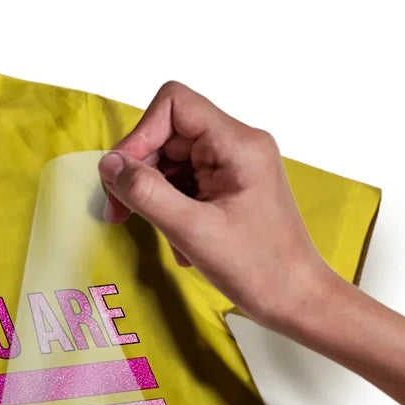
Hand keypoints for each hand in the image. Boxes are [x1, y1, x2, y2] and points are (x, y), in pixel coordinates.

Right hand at [98, 80, 337, 329]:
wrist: (296, 299)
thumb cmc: (257, 268)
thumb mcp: (191, 231)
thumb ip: (146, 192)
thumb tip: (109, 164)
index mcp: (238, 144)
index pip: (174, 105)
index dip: (140, 135)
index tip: (123, 177)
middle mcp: (238, 144)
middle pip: (168, 133)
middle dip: (139, 171)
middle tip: (120, 213)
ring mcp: (234, 165)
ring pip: (172, 160)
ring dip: (154, 194)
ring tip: (161, 234)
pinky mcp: (229, 185)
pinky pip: (185, 182)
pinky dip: (170, 207)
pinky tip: (179, 240)